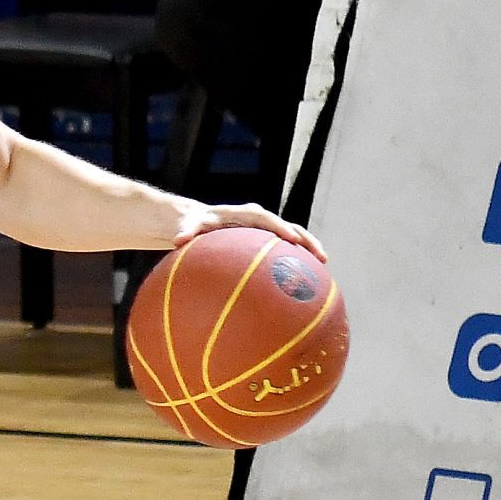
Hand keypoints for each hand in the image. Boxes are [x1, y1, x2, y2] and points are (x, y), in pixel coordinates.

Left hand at [174, 203, 325, 262]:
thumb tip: (177, 240)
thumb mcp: (188, 226)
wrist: (198, 222)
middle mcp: (260, 221)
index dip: (280, 228)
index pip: (266, 219)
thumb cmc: (193, 225)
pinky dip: (294, 263)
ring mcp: (265, 233)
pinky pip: (283, 253)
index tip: (292, 238)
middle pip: (289, 227)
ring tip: (323, 268)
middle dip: (305, 241)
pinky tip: (302, 285)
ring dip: (308, 251)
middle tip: (320, 257)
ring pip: (292, 239)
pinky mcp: (265, 245)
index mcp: (245, 215)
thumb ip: (186, 231)